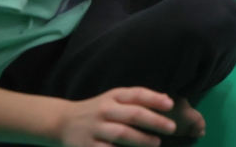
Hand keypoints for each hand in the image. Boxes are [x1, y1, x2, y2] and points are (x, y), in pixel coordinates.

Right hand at [58, 88, 180, 146]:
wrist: (63, 121)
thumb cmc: (99, 110)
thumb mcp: (115, 98)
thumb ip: (137, 99)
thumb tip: (167, 100)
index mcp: (113, 96)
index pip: (136, 94)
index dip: (154, 99)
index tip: (171, 105)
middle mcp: (104, 110)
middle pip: (132, 114)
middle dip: (154, 121)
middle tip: (172, 127)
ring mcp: (95, 128)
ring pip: (121, 134)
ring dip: (141, 140)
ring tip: (157, 143)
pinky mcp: (87, 145)